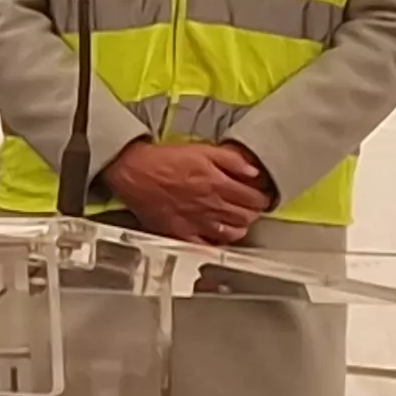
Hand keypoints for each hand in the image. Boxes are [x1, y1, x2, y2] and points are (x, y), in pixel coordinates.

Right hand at [103, 138, 266, 245]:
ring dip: (241, 227)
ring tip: (240, 221)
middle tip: (253, 208)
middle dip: (254, 213)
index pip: (254, 198)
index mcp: (217, 183)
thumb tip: (255, 172)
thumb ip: (232, 160)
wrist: (132, 171)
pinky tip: (219, 235)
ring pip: (232, 233)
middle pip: (246, 217)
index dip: (263, 198)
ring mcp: (196, 222)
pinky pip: (207, 246)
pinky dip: (218, 242)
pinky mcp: (181, 233)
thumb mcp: (202, 150)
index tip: (262, 196)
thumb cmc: (164, 159)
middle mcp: (210, 205)